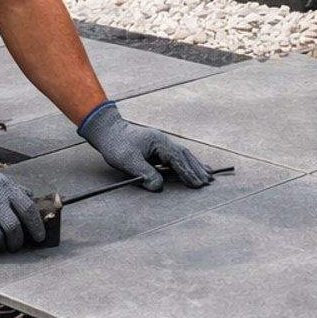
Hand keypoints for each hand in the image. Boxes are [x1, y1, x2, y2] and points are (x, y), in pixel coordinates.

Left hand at [78, 101, 213, 190]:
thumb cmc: (117, 145)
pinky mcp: (158, 148)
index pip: (177, 159)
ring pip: (183, 155)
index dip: (188, 172)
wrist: (108, 131)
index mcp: (159, 143)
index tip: (197, 184)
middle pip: (185, 155)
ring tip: (208, 176)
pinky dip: (187, 163)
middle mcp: (163, 141)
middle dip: (197, 169)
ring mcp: (162, 144)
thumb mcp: (128, 161)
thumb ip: (144, 173)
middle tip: (208, 182)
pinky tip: (192, 168)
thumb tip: (159, 187)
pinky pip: (176, 156)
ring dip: (195, 166)